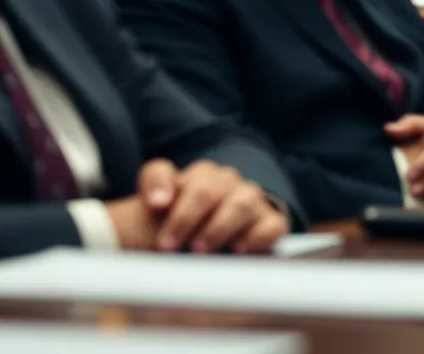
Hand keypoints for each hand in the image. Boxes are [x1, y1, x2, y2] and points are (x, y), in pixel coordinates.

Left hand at [139, 159, 287, 253]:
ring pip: (241, 203)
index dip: (160, 188)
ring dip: (218, 227)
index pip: (165, 173)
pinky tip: (238, 250)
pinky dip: (255, 237)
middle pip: (206, 188)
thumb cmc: (179, 233)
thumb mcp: (154, 217)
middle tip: (170, 245)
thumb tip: (159, 200)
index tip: (155, 209)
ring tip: (200, 250)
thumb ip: (153, 193)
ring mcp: (250, 200)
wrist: (214, 251)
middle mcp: (224, 182)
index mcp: (192, 176)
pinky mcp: (271, 223)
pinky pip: (270, 225)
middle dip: (186, 217)